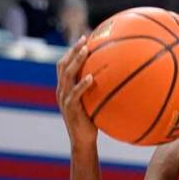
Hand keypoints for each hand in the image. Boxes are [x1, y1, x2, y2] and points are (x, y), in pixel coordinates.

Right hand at [56, 34, 97, 148]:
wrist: (84, 141)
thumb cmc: (92, 121)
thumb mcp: (93, 102)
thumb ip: (97, 89)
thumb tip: (116, 77)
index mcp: (65, 88)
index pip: (63, 64)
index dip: (71, 50)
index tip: (83, 38)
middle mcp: (61, 91)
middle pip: (63, 65)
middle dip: (73, 51)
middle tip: (84, 39)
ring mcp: (64, 100)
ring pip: (67, 76)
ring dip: (76, 62)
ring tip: (85, 51)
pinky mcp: (70, 109)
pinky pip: (75, 94)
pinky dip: (82, 84)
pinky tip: (91, 77)